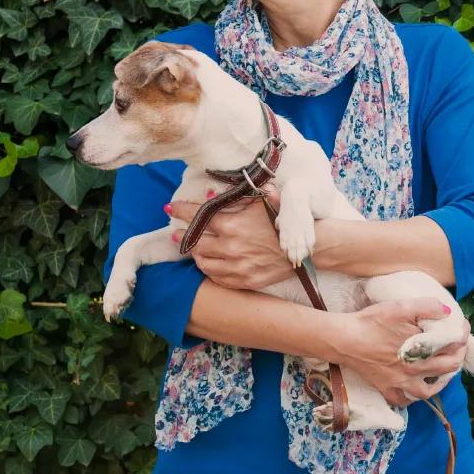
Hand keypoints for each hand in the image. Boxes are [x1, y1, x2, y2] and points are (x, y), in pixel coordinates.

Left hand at [168, 189, 294, 289]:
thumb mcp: (263, 199)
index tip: (170, 207)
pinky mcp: (243, 281)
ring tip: (192, 247)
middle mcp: (230, 248)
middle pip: (194, 242)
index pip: (197, 216)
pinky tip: (208, 262)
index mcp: (233, 225)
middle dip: (181, 235)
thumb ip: (237, 196)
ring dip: (195, 253)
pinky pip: (216, 277)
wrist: (303, 248)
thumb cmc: (282, 220)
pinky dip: (209, 269)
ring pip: (202, 262)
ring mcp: (236, 267)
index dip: (181, 211)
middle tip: (174, 232)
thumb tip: (210, 192)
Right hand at [333, 299, 469, 406]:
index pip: (452, 347)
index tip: (462, 327)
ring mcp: (400, 384)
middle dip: (457, 357)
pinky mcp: (386, 390)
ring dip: (441, 381)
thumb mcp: (399, 307)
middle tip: (457, 346)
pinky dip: (413, 396)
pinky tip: (414, 386)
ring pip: (429, 391)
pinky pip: (405, 400)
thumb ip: (425, 306)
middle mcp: (414, 372)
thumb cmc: (371, 322)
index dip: (462, 336)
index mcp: (421, 351)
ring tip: (443, 371)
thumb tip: (447, 311)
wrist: (344, 340)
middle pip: (446, 370)